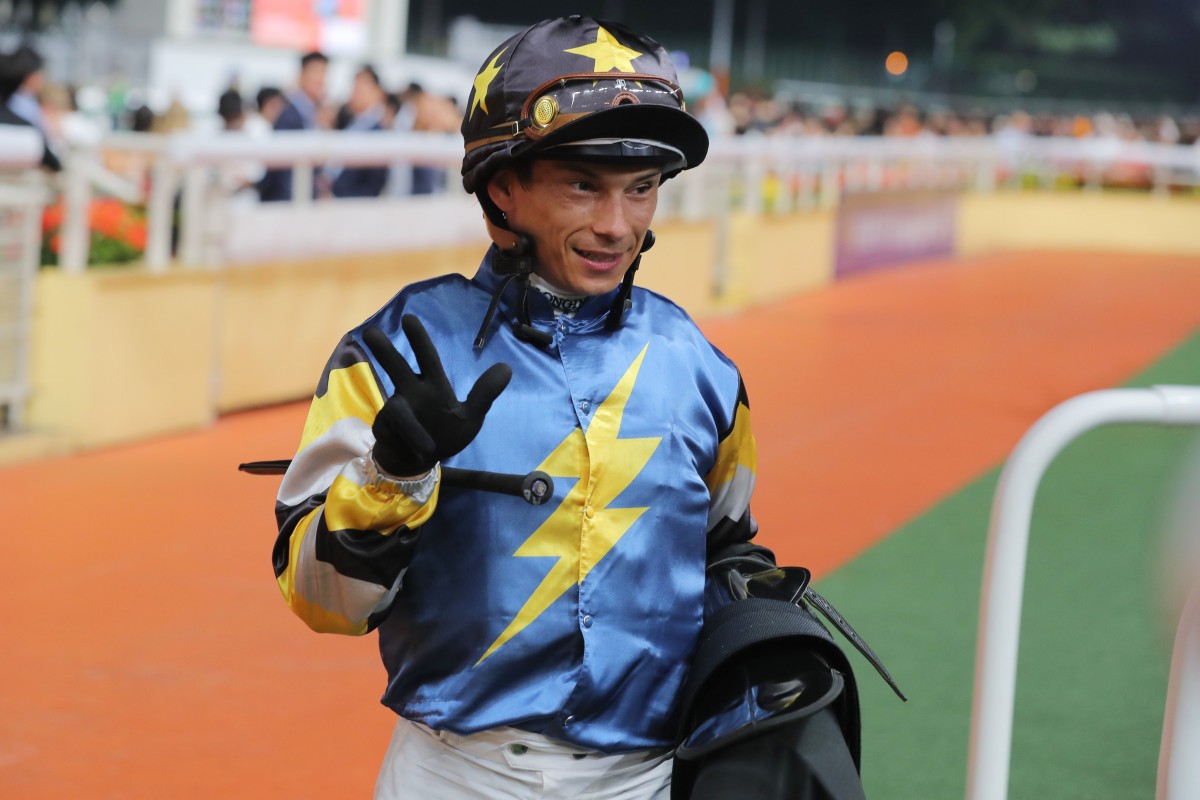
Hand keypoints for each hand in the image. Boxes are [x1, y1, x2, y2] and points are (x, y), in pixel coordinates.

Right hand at [363, 315, 511, 477]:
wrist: (419, 461)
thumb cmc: (446, 433)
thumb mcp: (471, 417)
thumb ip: (484, 394)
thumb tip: (506, 367)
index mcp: (432, 385)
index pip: (427, 359)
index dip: (418, 340)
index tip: (407, 318)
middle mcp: (410, 392)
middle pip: (396, 368)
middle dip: (384, 351)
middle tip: (370, 331)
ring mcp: (394, 409)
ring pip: (396, 411)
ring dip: (406, 425)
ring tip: (423, 442)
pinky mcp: (384, 428)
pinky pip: (400, 437)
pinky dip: (414, 445)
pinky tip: (419, 452)